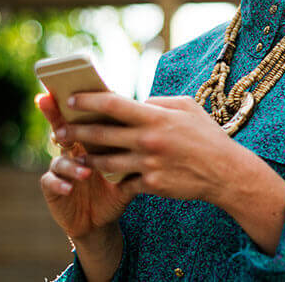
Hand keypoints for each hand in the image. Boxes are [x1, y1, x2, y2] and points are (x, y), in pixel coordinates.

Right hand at [35, 93, 131, 240]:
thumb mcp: (129, 168)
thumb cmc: (117, 188)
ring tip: (86, 171)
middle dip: (56, 118)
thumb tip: (156, 123)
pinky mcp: (53, 188)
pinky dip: (60, 183)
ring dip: (71, 164)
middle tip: (63, 119)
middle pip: (61, 128)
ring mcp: (60, 168)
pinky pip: (50, 182)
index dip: (76, 104)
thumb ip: (137, 147)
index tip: (74, 91)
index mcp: (90, 140)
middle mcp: (72, 150)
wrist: (101, 220)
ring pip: (59, 159)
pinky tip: (69, 188)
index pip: (83, 117)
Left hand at [63, 92, 284, 255]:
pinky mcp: (151, 185)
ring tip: (75, 155)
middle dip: (75, 131)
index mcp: (155, 117)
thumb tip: (136, 102)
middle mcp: (148, 140)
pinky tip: (104, 175)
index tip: (70, 100)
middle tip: (59, 130)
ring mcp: (148, 164)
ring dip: (87, 158)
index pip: (112, 104)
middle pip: (100, 134)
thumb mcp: (187, 107)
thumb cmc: (206, 135)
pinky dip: (114, 178)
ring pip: (105, 162)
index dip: (87, 101)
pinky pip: (124, 181)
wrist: (225, 172)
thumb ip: (158, 103)